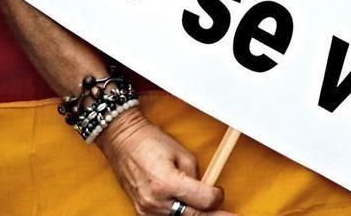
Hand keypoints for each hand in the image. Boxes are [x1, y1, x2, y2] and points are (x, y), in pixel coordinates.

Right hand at [95, 109, 238, 215]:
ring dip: (195, 215)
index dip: (217, 197)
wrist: (123, 142)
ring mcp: (146, 209)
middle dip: (213, 215)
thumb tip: (206, 192)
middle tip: (228, 215)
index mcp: (167, 183)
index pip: (204, 201)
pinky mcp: (141, 211)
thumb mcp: (183, 155)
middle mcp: (155, 201)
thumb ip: (197, 177)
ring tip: (208, 211)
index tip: (219, 192)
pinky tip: (188, 211)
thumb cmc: (151, 142)